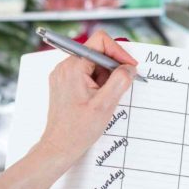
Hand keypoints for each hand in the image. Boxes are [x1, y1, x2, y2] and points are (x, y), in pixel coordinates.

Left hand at [40, 30, 137, 165]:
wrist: (58, 147)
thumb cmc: (78, 129)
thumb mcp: (105, 105)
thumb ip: (120, 81)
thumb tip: (129, 67)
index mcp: (73, 67)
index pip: (100, 41)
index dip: (118, 51)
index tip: (130, 67)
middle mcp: (65, 66)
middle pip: (97, 53)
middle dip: (112, 68)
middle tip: (120, 87)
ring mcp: (63, 74)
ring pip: (92, 64)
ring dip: (105, 77)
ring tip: (104, 99)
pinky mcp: (64, 83)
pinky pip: (86, 74)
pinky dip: (97, 83)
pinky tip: (98, 100)